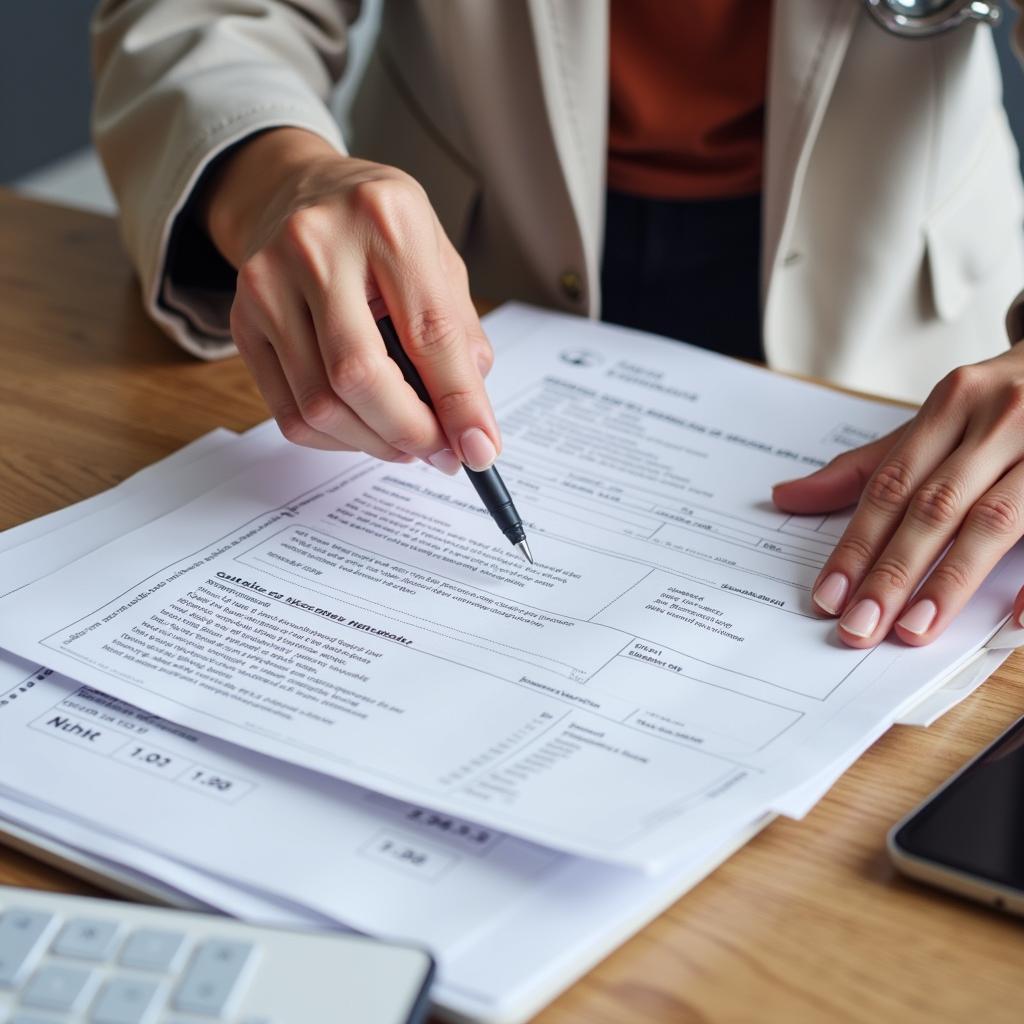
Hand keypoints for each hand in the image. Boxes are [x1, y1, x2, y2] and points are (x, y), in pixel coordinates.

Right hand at [203, 128, 496, 472]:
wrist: (293, 191)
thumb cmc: (375, 228)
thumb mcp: (437, 256)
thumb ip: (459, 333)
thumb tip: (469, 420)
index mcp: (385, 218)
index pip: (429, 333)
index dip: (460, 403)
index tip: (480, 448)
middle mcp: (315, 244)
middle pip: (359, 376)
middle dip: (410, 431)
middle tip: (443, 452)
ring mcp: (267, 284)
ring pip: (321, 405)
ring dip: (375, 442)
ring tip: (409, 440)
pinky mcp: (243, 322)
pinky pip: (290, 412)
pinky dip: (337, 438)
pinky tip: (366, 427)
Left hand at [772, 345, 1023, 646]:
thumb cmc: (1004, 404)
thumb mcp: (939, 419)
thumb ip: (868, 467)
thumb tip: (785, 498)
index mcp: (955, 403)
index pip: (891, 484)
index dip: (856, 543)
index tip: (827, 597)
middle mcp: (1001, 419)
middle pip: (934, 506)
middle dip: (892, 572)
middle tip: (858, 627)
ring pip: (994, 521)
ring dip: (951, 581)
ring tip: (911, 630)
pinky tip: (1013, 618)